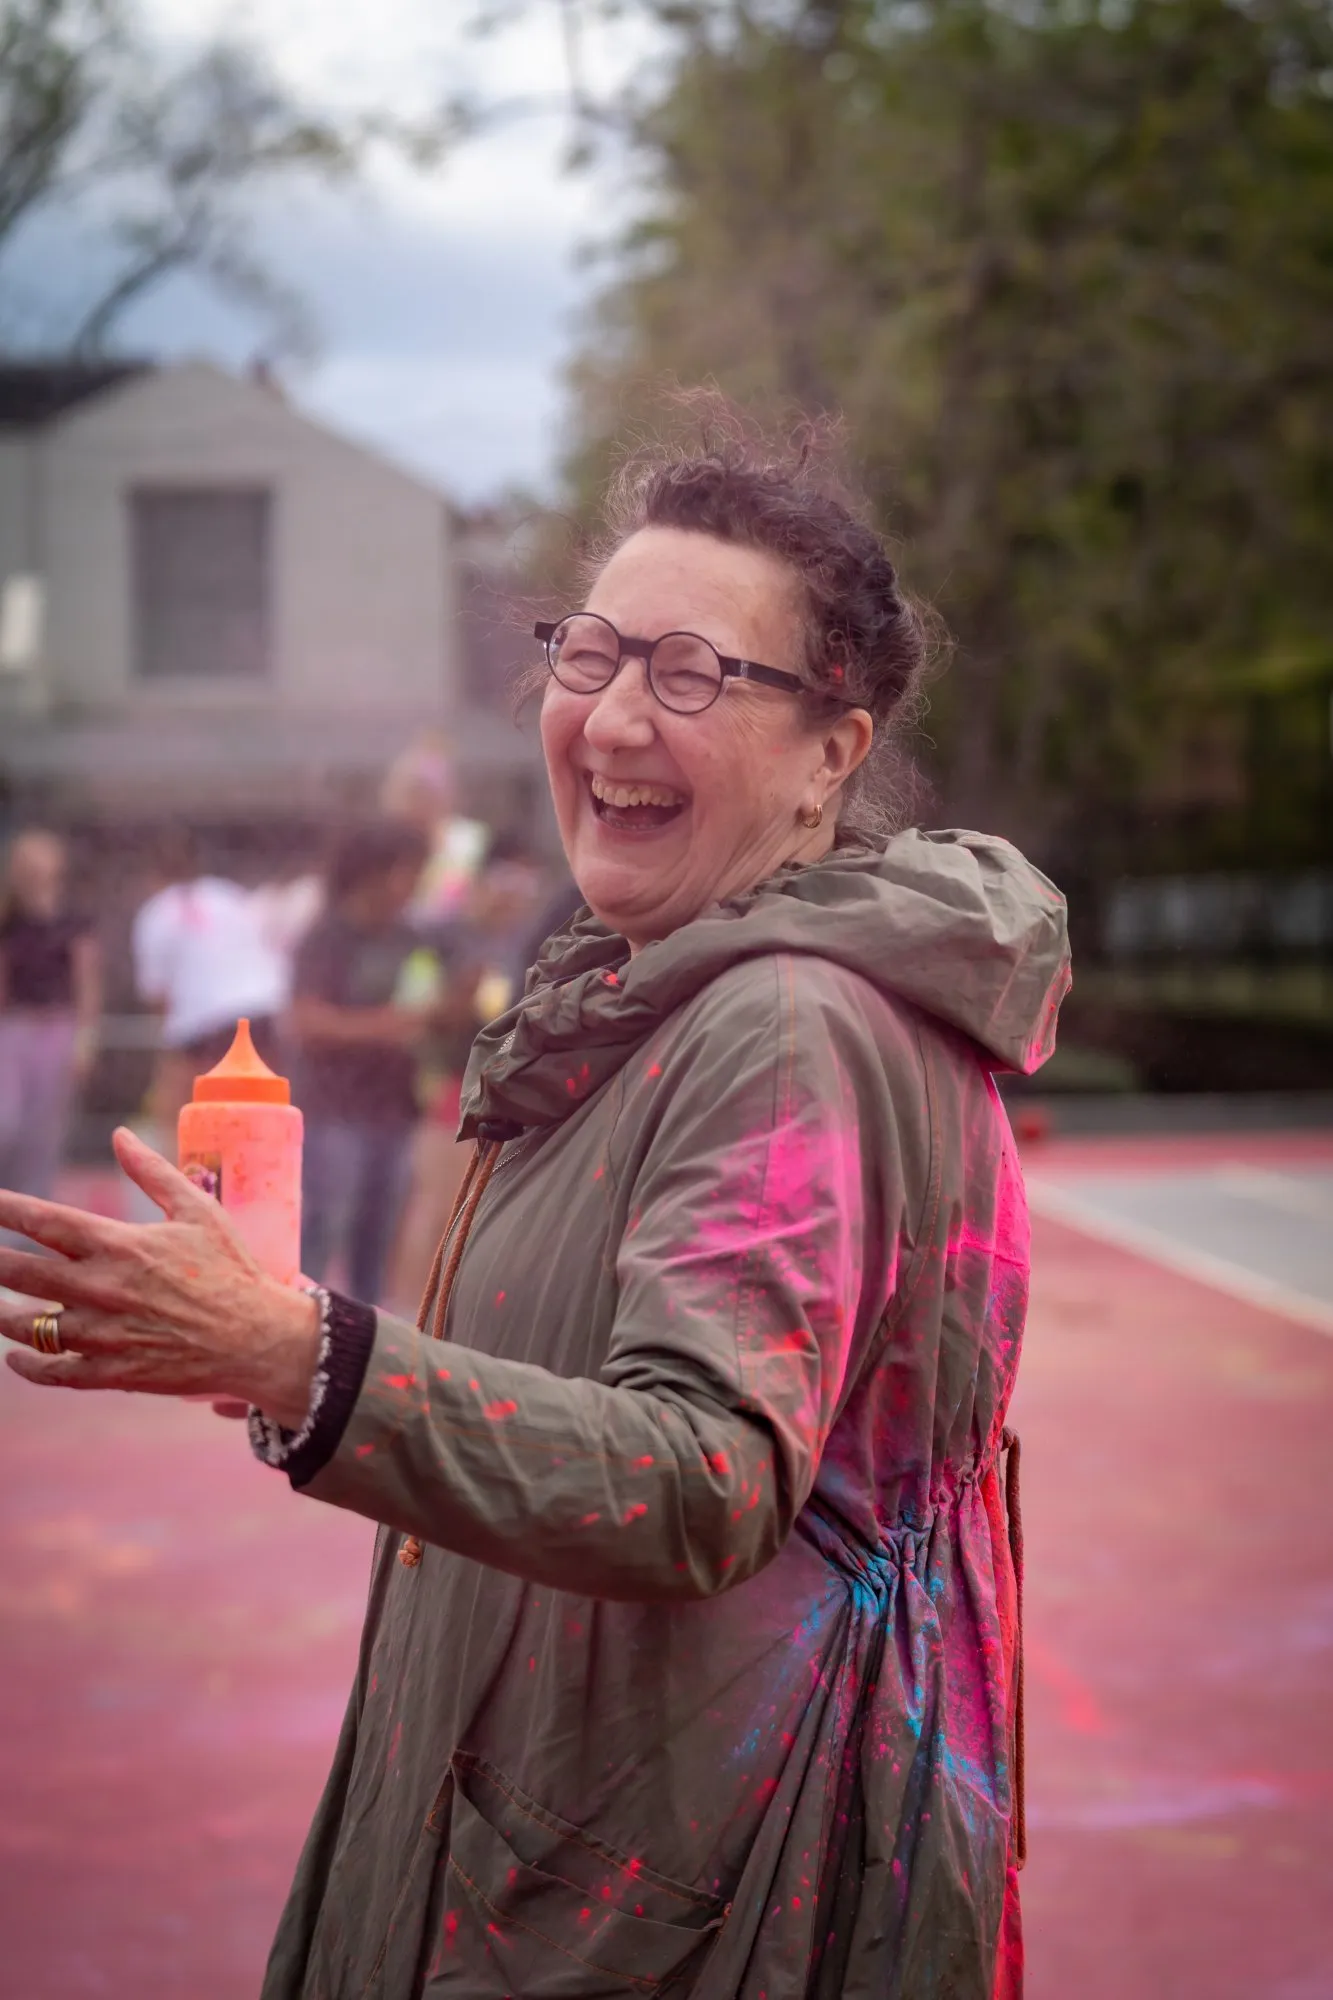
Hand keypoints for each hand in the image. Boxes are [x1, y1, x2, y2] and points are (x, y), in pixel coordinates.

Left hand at [0, 1129, 320, 1426]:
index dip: (5, 1209)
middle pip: (21, 1272)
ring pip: (28, 1326)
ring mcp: (104, 1335)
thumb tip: (119, 1135)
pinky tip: (16, 1356)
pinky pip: (54, 1372)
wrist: (260, 1340)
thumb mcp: (199, 1210)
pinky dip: (28, 1365)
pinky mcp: (113, 1373)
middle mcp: (102, 1289)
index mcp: (120, 1245)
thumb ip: (153, 1172)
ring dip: (1, 1314)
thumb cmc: (233, 1270)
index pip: (44, 1221)